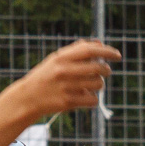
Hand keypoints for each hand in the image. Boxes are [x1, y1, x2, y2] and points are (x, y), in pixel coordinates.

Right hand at [2, 41, 120, 121]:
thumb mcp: (56, 59)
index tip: (117, 55)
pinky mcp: (68, 102)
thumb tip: (100, 43)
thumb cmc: (46, 76)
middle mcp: (63, 71)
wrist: (27, 98)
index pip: (90, 50)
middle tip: (106, 71)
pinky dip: (93, 99)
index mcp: (61, 57)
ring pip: (98, 84)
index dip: (107, 51)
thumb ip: (77, 50)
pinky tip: (84, 97)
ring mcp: (66, 87)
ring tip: (89, 85)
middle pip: (98, 68)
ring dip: (99, 85)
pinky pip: (93, 100)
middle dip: (106, 70)